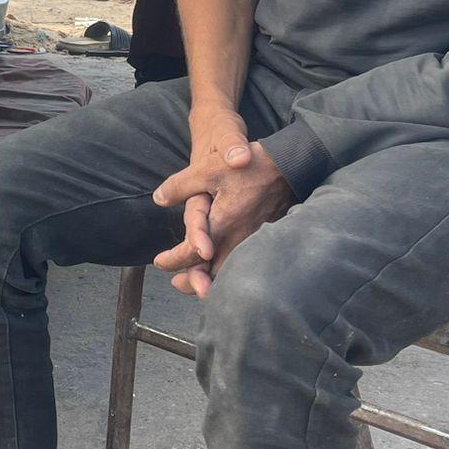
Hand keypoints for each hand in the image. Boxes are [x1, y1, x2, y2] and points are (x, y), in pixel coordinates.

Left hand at [151, 107, 290, 295]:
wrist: (290, 165)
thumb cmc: (248, 166)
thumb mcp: (208, 169)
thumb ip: (180, 186)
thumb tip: (158, 198)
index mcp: (222, 226)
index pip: (192, 255)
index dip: (173, 261)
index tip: (159, 262)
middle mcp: (239, 239)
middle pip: (213, 273)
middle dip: (193, 282)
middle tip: (178, 283)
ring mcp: (255, 240)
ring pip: (231, 270)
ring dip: (213, 278)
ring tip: (199, 281)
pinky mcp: (266, 236)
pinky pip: (245, 261)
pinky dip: (231, 270)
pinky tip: (227, 265)